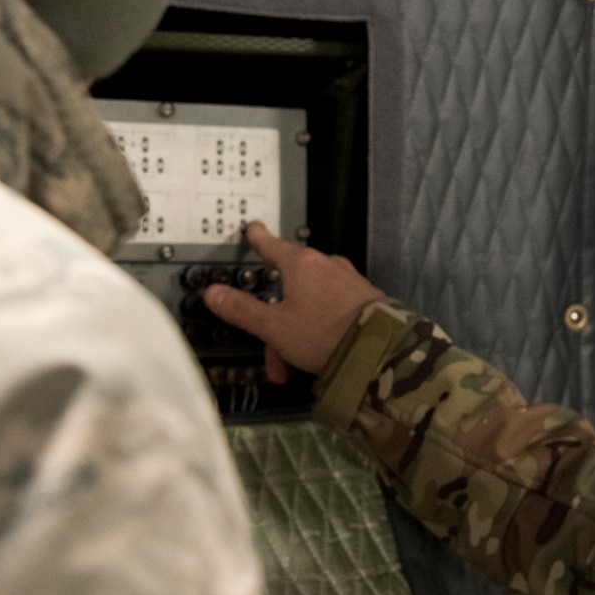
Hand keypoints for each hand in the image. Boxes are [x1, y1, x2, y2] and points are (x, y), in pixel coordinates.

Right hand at [204, 221, 386, 383]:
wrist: (381, 349)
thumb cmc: (324, 333)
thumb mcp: (274, 327)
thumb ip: (242, 310)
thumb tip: (213, 294)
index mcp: (301, 264)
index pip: (272, 245)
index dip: (258, 238)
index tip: (254, 228)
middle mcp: (326, 265)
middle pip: (289, 289)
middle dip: (275, 325)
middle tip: (273, 357)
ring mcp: (348, 281)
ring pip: (309, 306)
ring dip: (296, 336)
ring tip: (293, 367)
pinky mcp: (365, 299)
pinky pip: (331, 312)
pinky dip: (319, 333)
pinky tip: (320, 357)